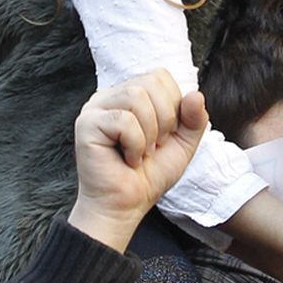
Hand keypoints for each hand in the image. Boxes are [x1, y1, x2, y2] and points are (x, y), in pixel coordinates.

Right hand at [68, 72, 208, 251]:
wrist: (125, 207)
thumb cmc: (148, 176)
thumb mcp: (182, 144)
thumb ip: (194, 119)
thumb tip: (196, 94)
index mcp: (129, 94)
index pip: (160, 75)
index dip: (173, 105)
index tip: (164, 136)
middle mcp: (110, 96)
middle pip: (150, 82)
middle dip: (164, 119)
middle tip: (153, 147)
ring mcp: (95, 108)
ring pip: (136, 96)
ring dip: (149, 132)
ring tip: (141, 153)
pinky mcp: (86, 125)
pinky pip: (123, 120)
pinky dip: (135, 144)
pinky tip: (128, 160)